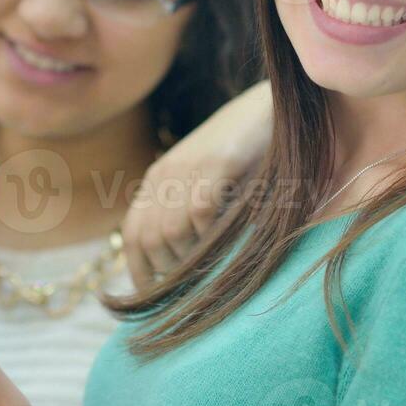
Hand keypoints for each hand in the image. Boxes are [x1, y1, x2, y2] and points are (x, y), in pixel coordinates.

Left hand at [121, 79, 271, 287]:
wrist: (271, 107)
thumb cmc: (246, 152)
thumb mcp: (209, 184)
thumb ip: (192, 215)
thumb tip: (184, 267)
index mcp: (158, 180)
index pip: (134, 234)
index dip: (140, 271)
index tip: (154, 299)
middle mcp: (165, 174)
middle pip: (149, 241)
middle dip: (170, 272)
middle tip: (196, 288)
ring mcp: (189, 168)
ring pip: (172, 234)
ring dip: (193, 257)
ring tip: (216, 265)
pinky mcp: (216, 164)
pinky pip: (200, 214)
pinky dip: (212, 235)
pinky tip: (229, 240)